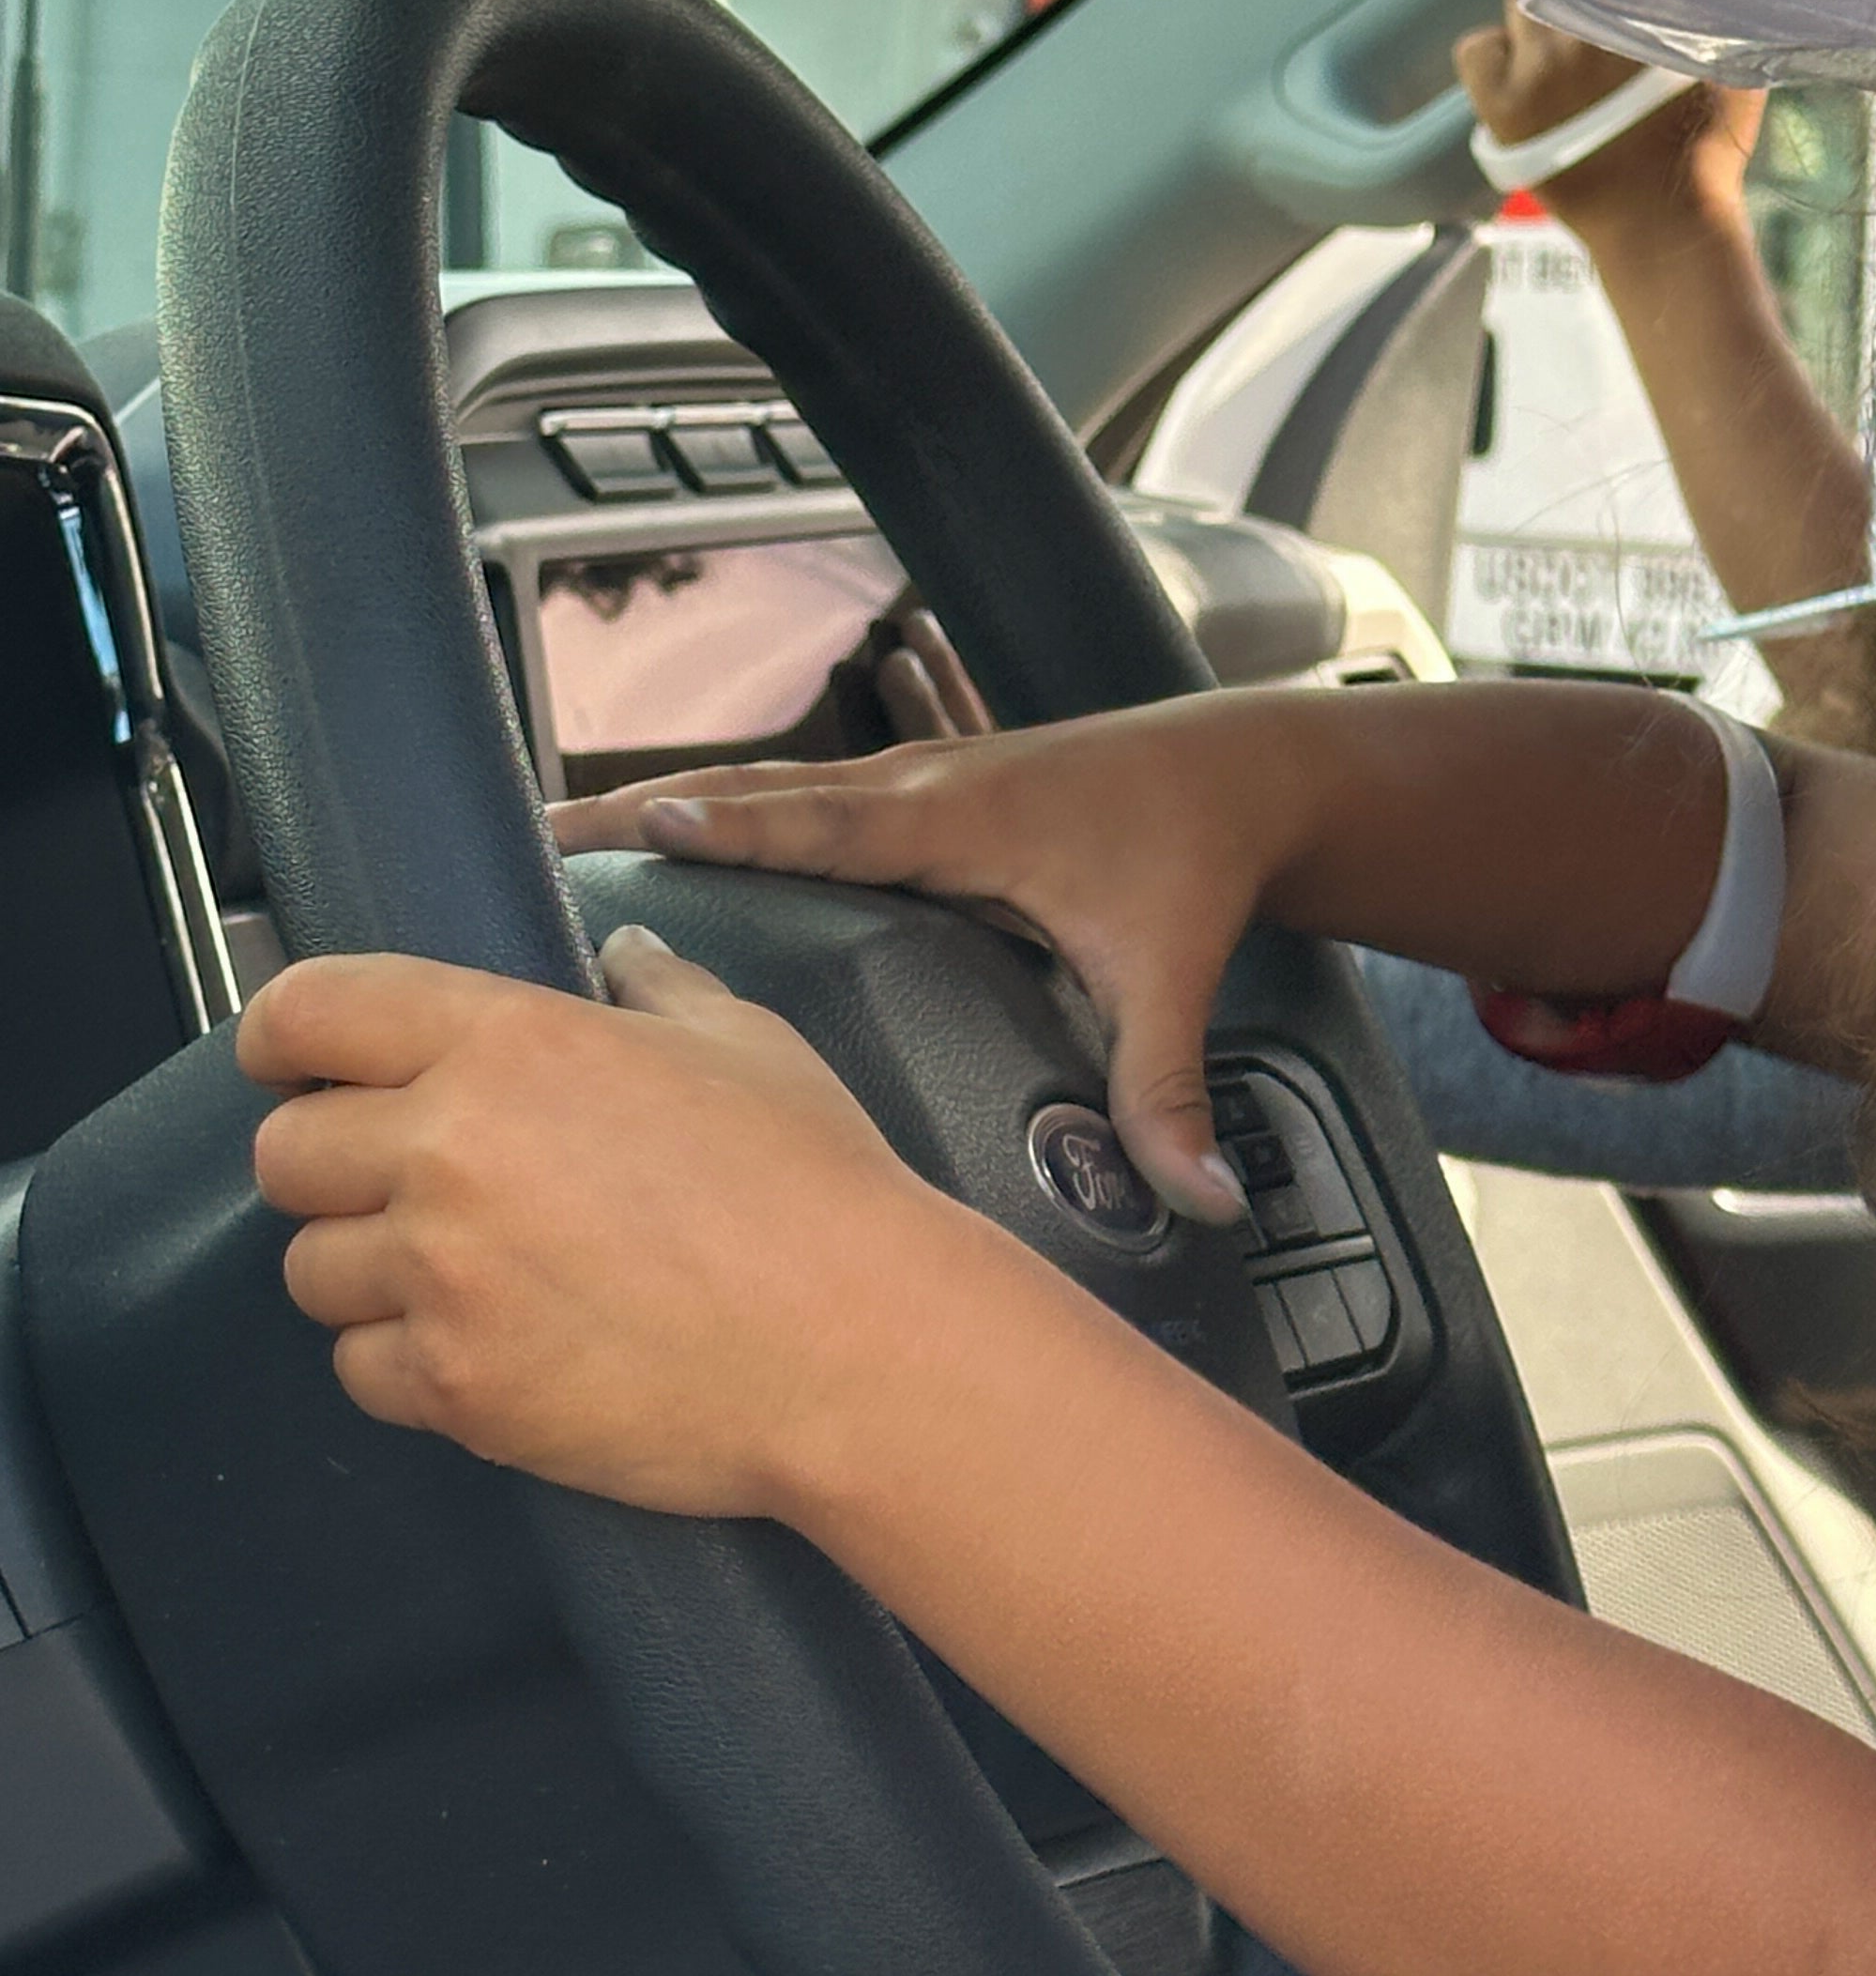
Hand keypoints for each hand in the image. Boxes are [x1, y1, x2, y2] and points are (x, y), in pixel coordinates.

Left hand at [241, 928, 946, 1514]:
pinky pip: (362, 1371)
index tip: (292, 1063)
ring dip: (369, 1274)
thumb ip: (660, 987)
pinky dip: (407, 1364)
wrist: (863, 1352)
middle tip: (407, 1186)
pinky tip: (490, 1347)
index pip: (310, 1012)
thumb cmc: (820, 1195)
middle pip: (285, 1155)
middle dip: (332, 1167)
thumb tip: (624, 952)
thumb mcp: (747, 1047)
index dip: (283, 1037)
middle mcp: (451, 1151)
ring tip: (467, 1278)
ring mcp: (445, 1277)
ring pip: (311, 1272)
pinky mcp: (458, 1387)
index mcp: (510, 1042)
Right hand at [548, 701, 1310, 1220]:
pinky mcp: (913, 793)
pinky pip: (792, 798)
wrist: (1236, 775)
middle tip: (540, 832)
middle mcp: (921, 788)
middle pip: (763, 792)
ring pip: (767, 786)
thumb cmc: (1194, 864)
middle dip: (652, 810)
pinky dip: (719, 811)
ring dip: (668, 805)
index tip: (650, 822)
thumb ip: (1168, 1090)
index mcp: (967, 823)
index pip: (832, 825)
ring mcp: (911, 780)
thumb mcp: (1173, 979)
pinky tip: (655, 842)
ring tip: (559, 836)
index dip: (740, 826)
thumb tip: (1204, 1201)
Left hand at [1451, 0, 1780, 247]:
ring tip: (1569, 59)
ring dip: (1542, 19)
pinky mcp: (1502, 107)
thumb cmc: (1705, 150)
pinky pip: (1476, 49)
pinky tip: (1526, 80)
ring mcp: (1540, 70)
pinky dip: (1495, 57)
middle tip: (1608, 33)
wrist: (1662, 230)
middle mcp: (1587, 31)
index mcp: (1644, 9)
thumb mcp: (1738, 59)